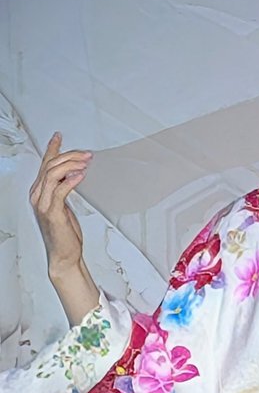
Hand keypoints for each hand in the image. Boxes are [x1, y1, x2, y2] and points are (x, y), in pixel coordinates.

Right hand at [29, 131, 91, 276]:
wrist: (64, 256)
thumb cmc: (65, 234)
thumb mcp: (64, 207)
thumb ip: (64, 191)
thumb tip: (74, 174)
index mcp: (39, 193)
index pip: (44, 165)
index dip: (52, 149)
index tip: (59, 137)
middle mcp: (38, 196)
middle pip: (49, 166)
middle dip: (69, 155)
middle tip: (86, 154)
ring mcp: (44, 204)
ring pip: (53, 174)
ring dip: (71, 165)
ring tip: (86, 162)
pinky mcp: (53, 213)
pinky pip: (60, 191)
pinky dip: (71, 180)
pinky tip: (81, 175)